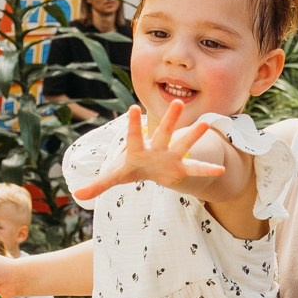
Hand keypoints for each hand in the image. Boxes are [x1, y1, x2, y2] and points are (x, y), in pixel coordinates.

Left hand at [70, 101, 222, 200]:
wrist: (150, 169)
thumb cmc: (132, 168)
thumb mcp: (115, 176)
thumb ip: (98, 184)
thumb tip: (77, 195)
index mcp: (138, 149)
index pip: (133, 135)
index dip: (132, 123)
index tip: (130, 108)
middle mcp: (156, 148)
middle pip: (163, 132)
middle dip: (170, 119)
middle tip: (177, 102)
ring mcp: (171, 156)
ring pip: (183, 144)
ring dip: (193, 135)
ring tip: (205, 124)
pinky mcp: (181, 168)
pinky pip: (195, 169)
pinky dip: (206, 169)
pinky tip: (221, 169)